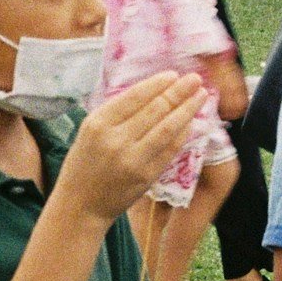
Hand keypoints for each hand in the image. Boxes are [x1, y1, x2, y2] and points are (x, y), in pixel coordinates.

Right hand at [58, 73, 205, 222]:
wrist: (80, 205)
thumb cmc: (85, 164)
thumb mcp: (90, 131)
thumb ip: (117, 113)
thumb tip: (153, 91)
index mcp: (98, 123)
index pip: (134, 96)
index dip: (157, 84)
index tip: (173, 75)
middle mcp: (115, 139)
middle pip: (155, 109)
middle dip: (178, 91)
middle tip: (195, 79)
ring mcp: (132, 159)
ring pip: (167, 128)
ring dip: (187, 109)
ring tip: (201, 96)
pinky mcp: (146, 176)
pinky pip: (170, 149)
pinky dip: (183, 133)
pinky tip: (191, 121)